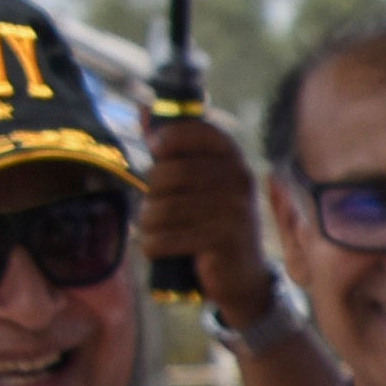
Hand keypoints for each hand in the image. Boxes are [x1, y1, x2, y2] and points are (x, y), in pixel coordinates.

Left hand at [139, 105, 276, 318]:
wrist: (242, 277)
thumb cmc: (212, 225)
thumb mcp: (202, 186)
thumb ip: (175, 151)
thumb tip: (143, 107)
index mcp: (235, 161)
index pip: (197, 132)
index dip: (168, 138)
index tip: (156, 150)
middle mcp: (239, 181)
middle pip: (168, 173)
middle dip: (150, 194)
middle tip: (155, 210)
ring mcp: (234, 210)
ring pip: (162, 209)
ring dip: (148, 225)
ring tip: (157, 232)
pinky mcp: (222, 239)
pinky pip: (166, 237)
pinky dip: (153, 247)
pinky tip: (160, 250)